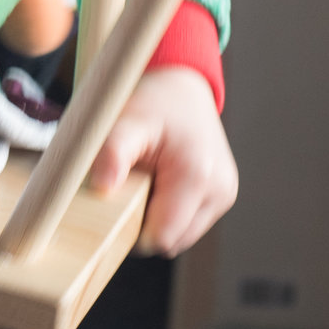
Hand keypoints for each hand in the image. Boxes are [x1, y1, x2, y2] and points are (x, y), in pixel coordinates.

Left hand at [91, 66, 235, 256]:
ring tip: (150, 179)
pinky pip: (190, 223)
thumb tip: (103, 188)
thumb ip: (113, 152)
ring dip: (159, 217)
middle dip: (146, 222)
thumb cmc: (153, 102)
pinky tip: (163, 181)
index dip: (133, 228)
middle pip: (172, 240)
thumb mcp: (127, 120)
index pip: (162, 237)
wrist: (183, 87)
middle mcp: (220, 190)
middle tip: (133, 183)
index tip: (120, 198)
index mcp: (198, 175)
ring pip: (182, 235)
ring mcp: (225, 195)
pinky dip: (172, 210)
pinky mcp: (224, 195)